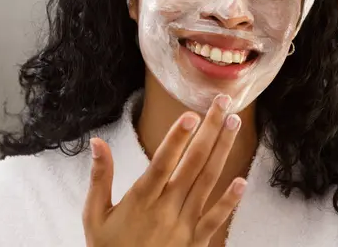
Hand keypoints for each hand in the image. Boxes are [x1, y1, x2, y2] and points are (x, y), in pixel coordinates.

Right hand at [82, 95, 245, 246]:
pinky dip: (230, 201)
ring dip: (223, 152)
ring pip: (208, 182)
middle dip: (209, 130)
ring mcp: (183, 225)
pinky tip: (242, 181)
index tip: (191, 115)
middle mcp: (166, 209)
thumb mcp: (94, 215)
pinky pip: (215, 219)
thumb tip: (97, 142)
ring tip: (234, 125)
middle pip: (192, 164)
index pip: (162, 162)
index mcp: (141, 200)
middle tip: (222, 104)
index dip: (177, 138)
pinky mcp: (195, 242)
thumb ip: (100, 177)